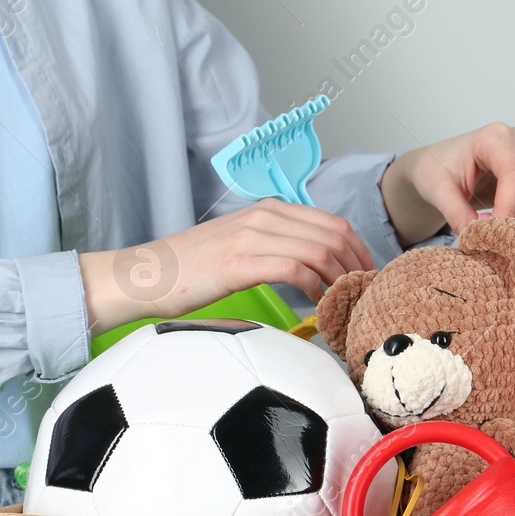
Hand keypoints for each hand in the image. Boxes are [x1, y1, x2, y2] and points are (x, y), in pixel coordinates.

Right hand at [78, 199, 374, 333]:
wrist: (146, 274)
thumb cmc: (190, 269)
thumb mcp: (238, 247)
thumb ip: (273, 248)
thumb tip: (310, 270)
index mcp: (267, 210)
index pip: (332, 222)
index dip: (359, 249)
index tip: (368, 275)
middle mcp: (264, 216)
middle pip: (334, 234)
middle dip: (359, 265)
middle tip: (367, 293)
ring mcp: (252, 236)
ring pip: (321, 251)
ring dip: (342, 279)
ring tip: (346, 302)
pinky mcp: (240, 262)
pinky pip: (296, 270)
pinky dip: (316, 288)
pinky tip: (317, 305)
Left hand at [380, 123, 514, 245]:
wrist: (441, 165)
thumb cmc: (438, 168)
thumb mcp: (438, 190)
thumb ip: (455, 213)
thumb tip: (477, 237)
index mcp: (494, 137)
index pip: (514, 175)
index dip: (509, 209)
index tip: (497, 238)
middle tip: (500, 253)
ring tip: (501, 249)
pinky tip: (507, 236)